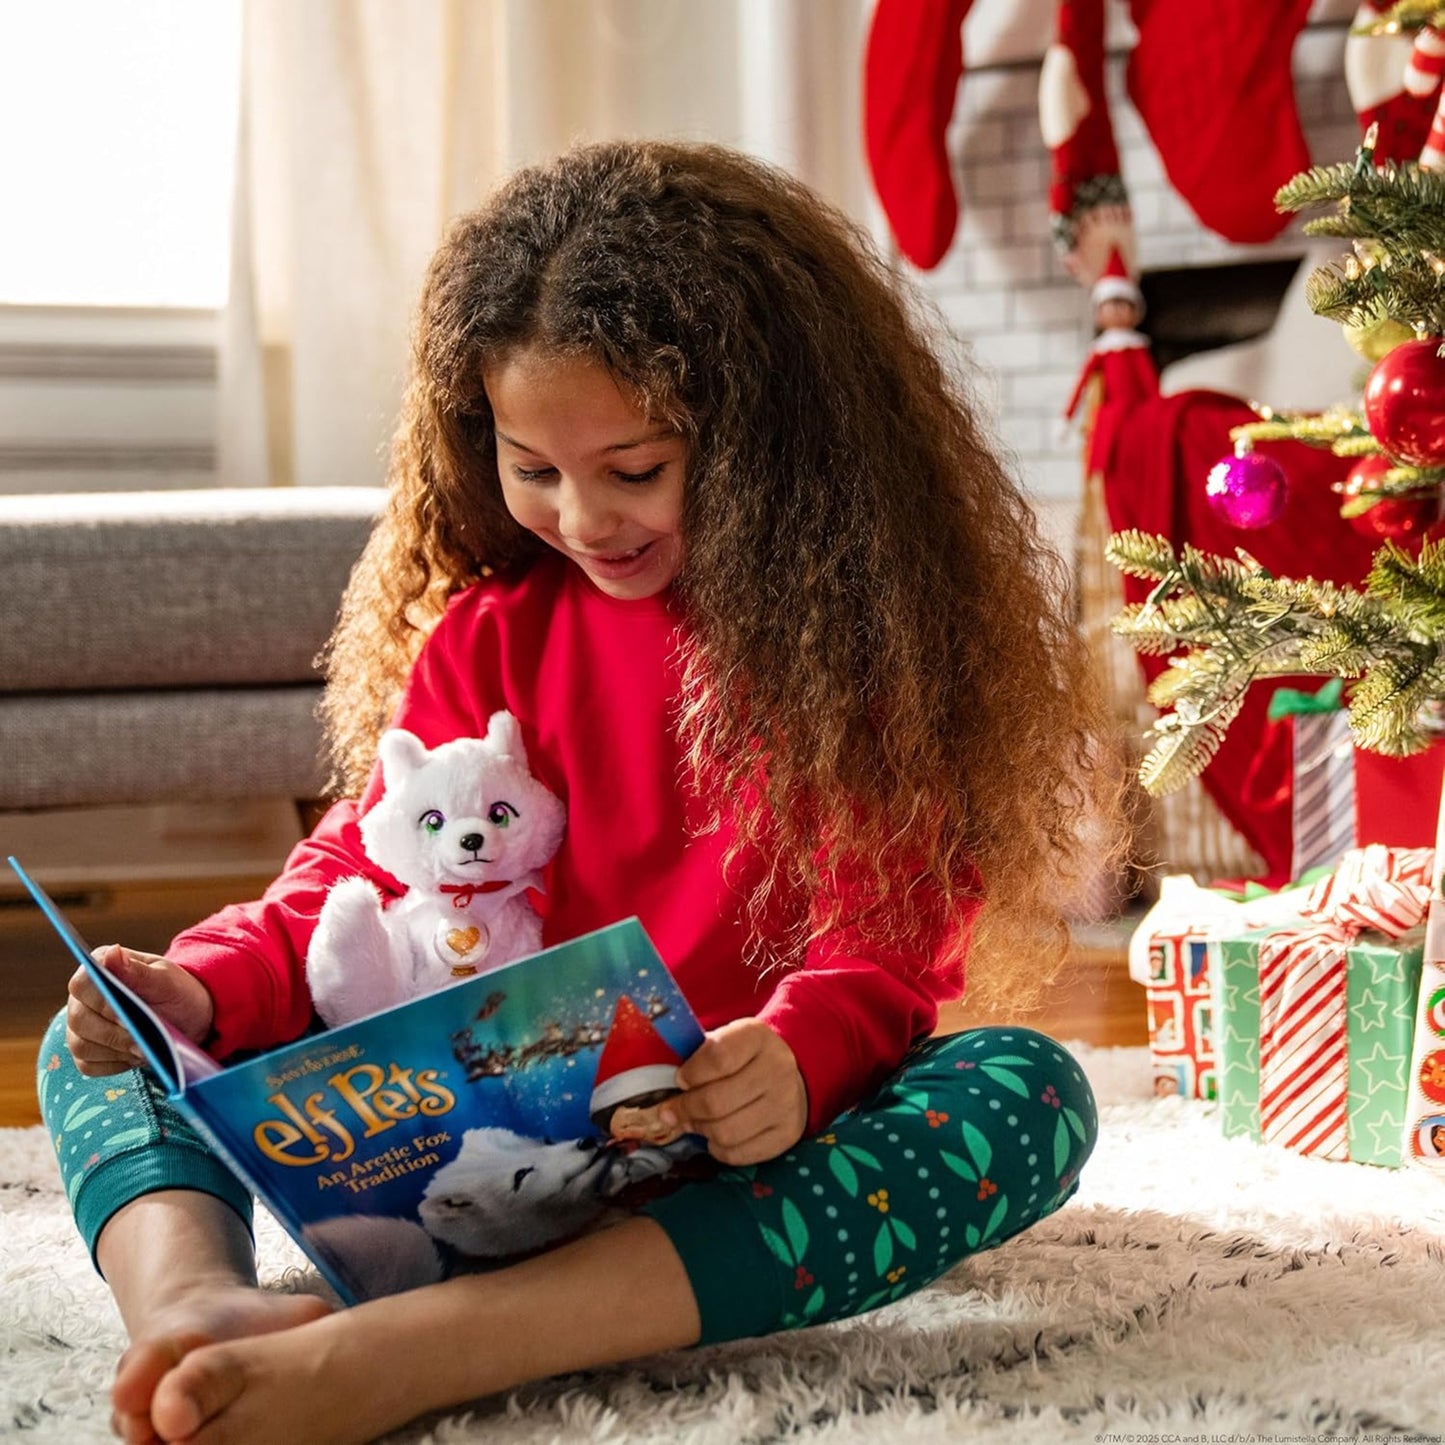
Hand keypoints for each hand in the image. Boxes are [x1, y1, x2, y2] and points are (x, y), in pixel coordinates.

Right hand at [66, 945, 214, 1075]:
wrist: (186, 1017)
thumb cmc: (177, 992)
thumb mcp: (167, 980)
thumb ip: (138, 970)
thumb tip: (113, 952)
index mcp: (100, 967)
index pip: (82, 984)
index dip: (101, 1002)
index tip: (126, 1015)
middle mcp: (82, 997)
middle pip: (79, 1020)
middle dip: (113, 1034)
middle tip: (143, 1042)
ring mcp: (81, 1025)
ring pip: (81, 1045)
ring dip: (116, 1051)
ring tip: (145, 1049)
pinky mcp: (86, 1050)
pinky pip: (88, 1065)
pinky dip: (114, 1065)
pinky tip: (135, 1057)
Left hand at [661, 1018, 807, 1165]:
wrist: (790, 1074)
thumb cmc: (744, 1058)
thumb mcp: (725, 1041)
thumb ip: (697, 1057)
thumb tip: (666, 1087)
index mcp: (757, 1037)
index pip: (717, 1057)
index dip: (691, 1073)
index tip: (679, 1080)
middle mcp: (777, 1069)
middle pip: (716, 1101)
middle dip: (686, 1109)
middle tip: (672, 1111)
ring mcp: (786, 1104)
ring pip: (726, 1132)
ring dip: (700, 1130)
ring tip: (694, 1122)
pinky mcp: (787, 1134)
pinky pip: (739, 1154)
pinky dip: (718, 1149)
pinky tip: (715, 1136)